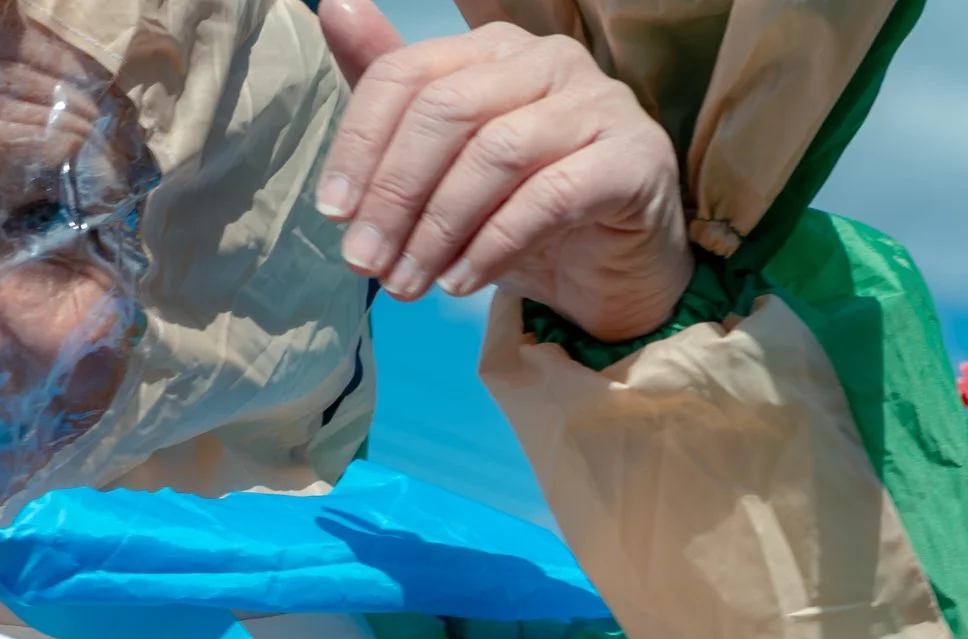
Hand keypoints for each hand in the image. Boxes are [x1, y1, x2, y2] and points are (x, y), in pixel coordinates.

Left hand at [315, 0, 693, 343]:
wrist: (614, 272)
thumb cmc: (525, 212)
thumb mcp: (446, 163)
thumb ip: (394, 99)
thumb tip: (333, 7)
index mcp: (494, 48)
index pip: (408, 75)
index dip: (361, 144)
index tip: (334, 214)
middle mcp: (549, 61)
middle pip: (448, 111)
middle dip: (395, 194)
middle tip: (366, 261)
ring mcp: (600, 104)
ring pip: (496, 154)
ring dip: (440, 229)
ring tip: (408, 283)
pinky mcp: (634, 159)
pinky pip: (550, 197)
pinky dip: (495, 245)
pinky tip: (461, 283)